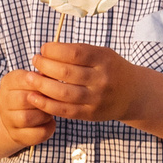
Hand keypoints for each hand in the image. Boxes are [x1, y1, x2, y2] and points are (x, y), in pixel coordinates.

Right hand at [0, 68, 57, 149]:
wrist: (18, 115)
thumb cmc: (32, 92)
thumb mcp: (34, 81)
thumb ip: (44, 77)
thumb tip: (55, 76)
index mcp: (8, 82)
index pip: (23, 79)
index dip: (41, 83)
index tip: (51, 85)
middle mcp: (3, 101)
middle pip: (23, 99)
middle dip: (42, 100)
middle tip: (53, 100)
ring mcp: (7, 120)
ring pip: (26, 118)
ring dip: (43, 115)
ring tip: (50, 112)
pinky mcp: (16, 136)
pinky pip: (34, 134)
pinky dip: (47, 128)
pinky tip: (50, 123)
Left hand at [24, 41, 153, 122]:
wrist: (133, 94)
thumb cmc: (111, 68)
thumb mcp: (102, 53)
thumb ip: (78, 52)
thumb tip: (47, 51)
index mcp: (103, 59)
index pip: (75, 54)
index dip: (54, 51)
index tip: (43, 49)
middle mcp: (101, 79)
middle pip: (67, 73)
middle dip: (45, 66)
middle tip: (34, 61)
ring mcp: (96, 98)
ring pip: (64, 93)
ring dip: (42, 86)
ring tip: (28, 79)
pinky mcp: (90, 114)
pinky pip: (65, 111)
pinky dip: (47, 105)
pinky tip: (34, 98)